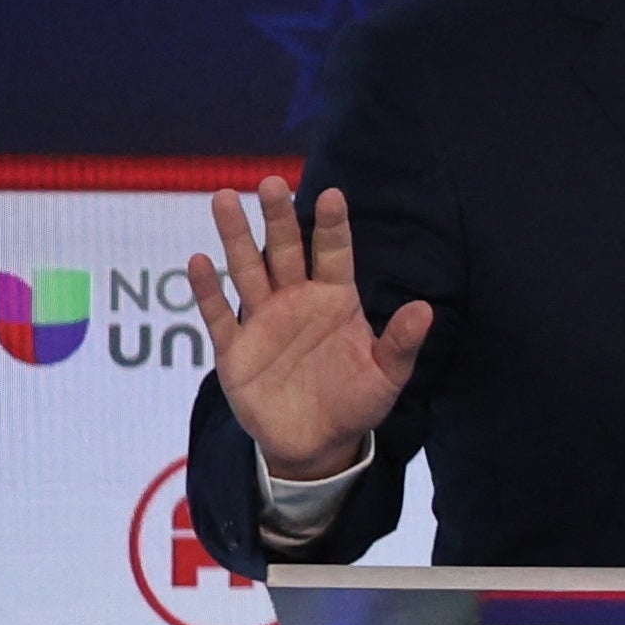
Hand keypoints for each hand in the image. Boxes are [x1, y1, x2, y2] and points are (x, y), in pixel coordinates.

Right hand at [187, 179, 430, 483]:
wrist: (318, 442)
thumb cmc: (357, 401)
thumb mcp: (386, 374)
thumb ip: (400, 342)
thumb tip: (425, 309)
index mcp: (335, 300)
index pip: (333, 254)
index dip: (331, 226)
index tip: (332, 194)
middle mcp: (297, 301)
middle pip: (284, 251)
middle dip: (277, 217)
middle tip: (270, 182)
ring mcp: (264, 322)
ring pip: (246, 271)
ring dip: (235, 237)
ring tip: (225, 199)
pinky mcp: (236, 350)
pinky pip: (220, 315)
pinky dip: (208, 290)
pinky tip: (199, 261)